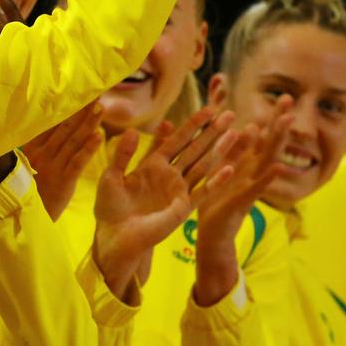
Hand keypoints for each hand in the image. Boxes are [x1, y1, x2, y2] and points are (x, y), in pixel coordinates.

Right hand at [22, 102, 104, 219]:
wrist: (18, 220)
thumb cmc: (23, 194)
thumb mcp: (21, 168)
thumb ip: (29, 150)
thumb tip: (34, 130)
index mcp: (31, 149)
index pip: (50, 124)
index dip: (66, 108)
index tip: (78, 93)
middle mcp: (41, 154)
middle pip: (64, 128)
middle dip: (81, 110)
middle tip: (95, 92)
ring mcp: (52, 167)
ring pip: (73, 141)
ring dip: (88, 124)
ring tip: (101, 107)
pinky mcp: (63, 181)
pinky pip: (77, 162)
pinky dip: (88, 149)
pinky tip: (99, 136)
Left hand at [92, 106, 238, 302]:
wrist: (114, 237)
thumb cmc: (110, 208)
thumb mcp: (112, 176)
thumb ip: (122, 154)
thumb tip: (132, 131)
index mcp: (153, 165)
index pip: (177, 140)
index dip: (192, 124)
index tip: (209, 108)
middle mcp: (170, 176)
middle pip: (195, 149)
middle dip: (212, 132)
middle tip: (230, 114)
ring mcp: (178, 191)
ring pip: (203, 165)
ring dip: (219, 150)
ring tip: (235, 133)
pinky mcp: (182, 208)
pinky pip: (202, 192)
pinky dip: (215, 181)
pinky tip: (229, 168)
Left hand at [192, 96, 293, 305]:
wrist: (211, 235)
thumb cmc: (212, 201)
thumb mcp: (213, 170)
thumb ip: (217, 148)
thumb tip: (220, 124)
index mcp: (243, 164)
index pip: (258, 136)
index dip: (268, 117)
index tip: (281, 96)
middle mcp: (250, 172)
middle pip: (267, 143)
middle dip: (277, 121)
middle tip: (289, 99)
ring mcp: (250, 186)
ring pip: (265, 160)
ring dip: (276, 141)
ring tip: (287, 122)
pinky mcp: (242, 202)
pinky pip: (256, 188)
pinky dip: (267, 178)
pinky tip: (279, 167)